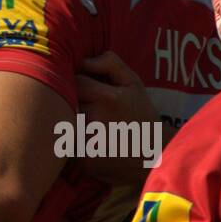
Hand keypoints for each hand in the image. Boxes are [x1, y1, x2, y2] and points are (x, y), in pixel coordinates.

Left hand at [74, 51, 168, 185]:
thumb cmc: (140, 114)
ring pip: (65, 122)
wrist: (155, 154)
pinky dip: (74, 141)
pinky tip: (93, 142)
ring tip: (94, 126)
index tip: (92, 93)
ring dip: (73, 122)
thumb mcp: (133, 82)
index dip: (82, 85)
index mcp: (108, 98)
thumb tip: (83, 60)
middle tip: (93, 111)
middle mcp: (97, 119)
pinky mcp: (85, 161)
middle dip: (77, 103)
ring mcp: (90, 142)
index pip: (76, 81)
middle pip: (68, 102)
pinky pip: (68, 144)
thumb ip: (110, 63)